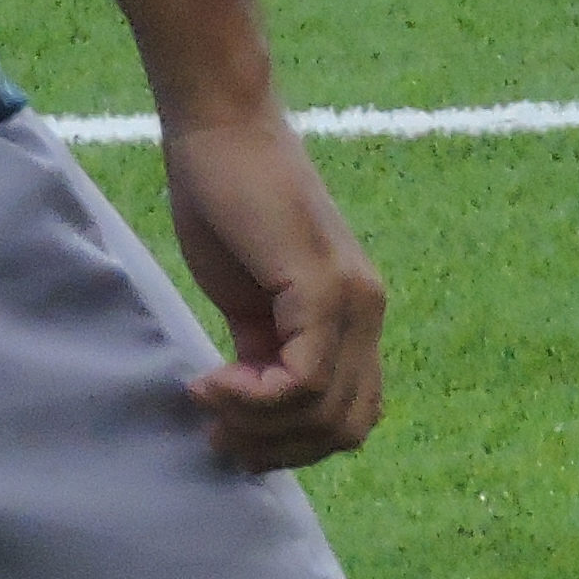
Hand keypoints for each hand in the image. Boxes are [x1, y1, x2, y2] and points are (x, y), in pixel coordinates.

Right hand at [161, 106, 390, 471]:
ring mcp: (351, 298)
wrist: (222, 131)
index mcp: (356, 315)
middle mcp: (368, 310)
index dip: (293, 446)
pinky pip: (303, 381)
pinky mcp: (321, 286)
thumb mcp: (252, 301)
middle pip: (345, 429)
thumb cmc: (228, 206)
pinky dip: (251, 399)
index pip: (352, 418)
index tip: (231, 428)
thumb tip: (258, 420)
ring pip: (325, 414)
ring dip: (258, 427)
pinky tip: (211, 380)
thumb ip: (268, 353)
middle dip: (276, 448)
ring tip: (210, 398)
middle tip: (218, 429)